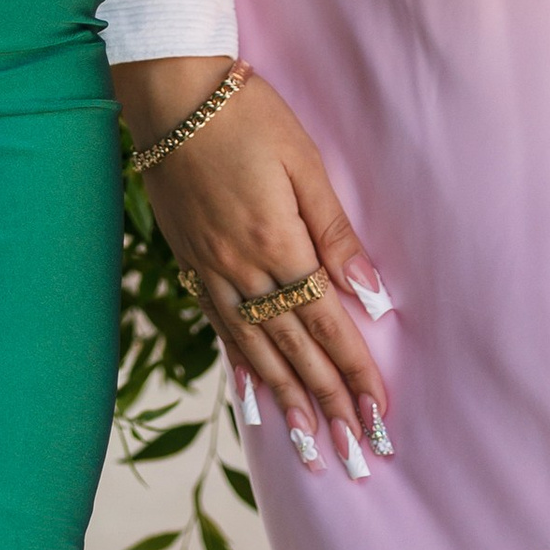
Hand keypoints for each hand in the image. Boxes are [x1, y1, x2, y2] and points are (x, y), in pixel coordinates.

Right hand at [110, 55, 394, 480]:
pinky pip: (220, 331)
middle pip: (294, 352)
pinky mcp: (192, 264)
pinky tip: (253, 402)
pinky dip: (240, 370)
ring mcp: (211, 272)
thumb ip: (336, 232)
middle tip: (356, 456)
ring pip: (255, 353)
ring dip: (287, 404)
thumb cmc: (247, 115)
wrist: (171, 94)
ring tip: (311, 448)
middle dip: (328, 406)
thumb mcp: (304, 162)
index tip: (379, 417)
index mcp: (277, 244)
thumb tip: (373, 294)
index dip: (354, 374)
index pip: (327, 326)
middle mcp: (242, 270)